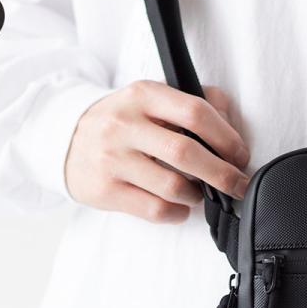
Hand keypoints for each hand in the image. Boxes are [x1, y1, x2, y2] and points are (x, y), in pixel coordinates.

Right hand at [65, 80, 249, 222]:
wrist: (66, 140)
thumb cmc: (124, 123)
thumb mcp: (151, 101)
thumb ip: (193, 103)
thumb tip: (232, 124)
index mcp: (143, 95)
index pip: (196, 112)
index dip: (227, 137)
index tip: (240, 155)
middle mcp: (124, 124)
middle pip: (187, 153)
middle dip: (223, 174)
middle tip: (239, 185)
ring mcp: (112, 159)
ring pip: (173, 186)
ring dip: (197, 195)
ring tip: (199, 192)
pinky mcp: (106, 190)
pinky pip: (155, 210)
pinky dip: (177, 213)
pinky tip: (180, 207)